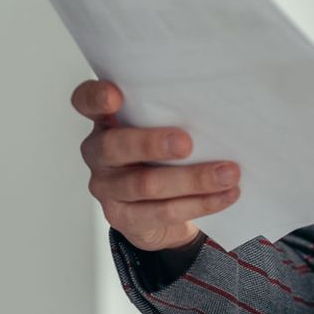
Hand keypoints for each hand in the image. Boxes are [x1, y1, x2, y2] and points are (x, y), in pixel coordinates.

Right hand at [71, 79, 240, 252]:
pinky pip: (164, 212)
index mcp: (105, 120)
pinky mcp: (123, 218)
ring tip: (228, 173)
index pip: (86, 102)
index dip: (96, 98)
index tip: (115, 95)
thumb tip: (216, 107)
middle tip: (186, 143)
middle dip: (151, 144)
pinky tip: (226, 195)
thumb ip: (171, 115)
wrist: (159, 209)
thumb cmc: (162, 154)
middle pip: (115, 146)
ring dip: (192, 179)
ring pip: (145, 184)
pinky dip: (201, 203)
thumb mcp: (161, 128)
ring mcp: (107, 188)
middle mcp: (98, 152)